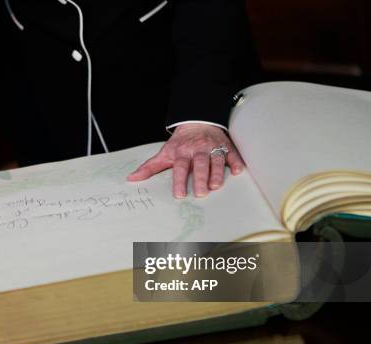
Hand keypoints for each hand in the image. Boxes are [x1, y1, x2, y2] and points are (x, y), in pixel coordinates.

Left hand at [127, 123, 243, 197]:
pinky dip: (236, 161)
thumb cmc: (180, 143)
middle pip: (199, 165)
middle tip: (201, 194)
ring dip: (217, 172)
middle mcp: (197, 150)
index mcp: (181, 153)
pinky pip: (232, 154)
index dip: (179, 181)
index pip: (180, 168)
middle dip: (200, 178)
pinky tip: (238, 171)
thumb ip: (149, 167)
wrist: (197, 122)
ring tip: (216, 186)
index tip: (179, 194)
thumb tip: (131, 179)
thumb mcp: (164, 153)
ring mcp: (213, 147)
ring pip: (216, 160)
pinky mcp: (226, 146)